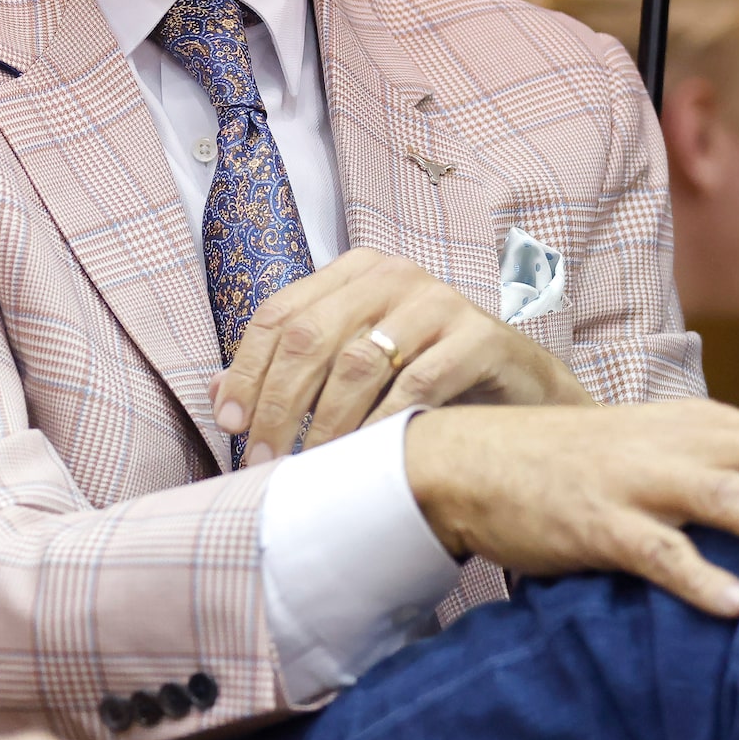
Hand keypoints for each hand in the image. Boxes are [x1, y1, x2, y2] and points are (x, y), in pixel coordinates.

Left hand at [211, 249, 588, 462]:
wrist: (523, 391)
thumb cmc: (428, 377)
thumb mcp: (356, 366)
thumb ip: (291, 372)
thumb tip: (215, 393)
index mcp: (354, 273)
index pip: (279, 315)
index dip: (245, 370)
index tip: (227, 423)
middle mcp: (392, 276)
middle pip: (311, 337)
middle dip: (277, 403)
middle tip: (261, 457)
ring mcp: (439, 302)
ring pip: (358, 363)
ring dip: (324, 423)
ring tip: (309, 465)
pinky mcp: (478, 336)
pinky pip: (416, 385)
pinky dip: (382, 426)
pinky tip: (366, 458)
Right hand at [406, 398, 738, 615]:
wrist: (472, 461)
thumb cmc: (572, 467)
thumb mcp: (655, 455)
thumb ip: (718, 475)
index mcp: (699, 426)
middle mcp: (678, 444)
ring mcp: (636, 482)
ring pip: (727, 497)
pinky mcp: (594, 522)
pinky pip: (655, 550)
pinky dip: (698, 574)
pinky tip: (735, 604)